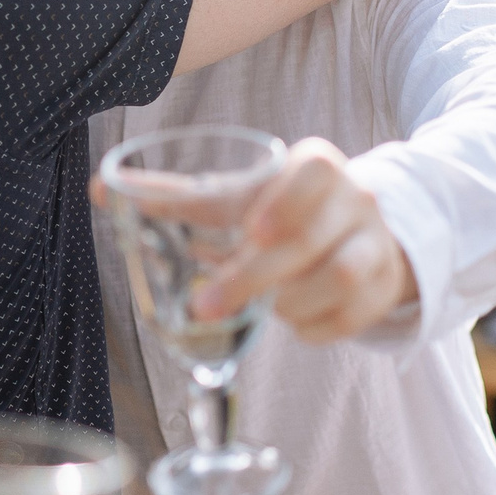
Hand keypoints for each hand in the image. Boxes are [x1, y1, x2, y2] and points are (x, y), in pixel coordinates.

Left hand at [191, 138, 414, 341]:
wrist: (353, 232)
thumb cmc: (283, 210)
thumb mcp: (244, 195)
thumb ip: (185, 198)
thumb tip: (112, 191)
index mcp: (319, 167)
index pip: (312, 173)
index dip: (285, 202)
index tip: (252, 231)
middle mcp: (356, 200)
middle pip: (310, 240)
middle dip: (252, 277)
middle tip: (204, 306)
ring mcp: (376, 244)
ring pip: (340, 278)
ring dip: (287, 302)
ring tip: (259, 307)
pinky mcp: (383, 288)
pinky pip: (349, 317)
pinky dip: (311, 327)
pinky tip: (291, 320)